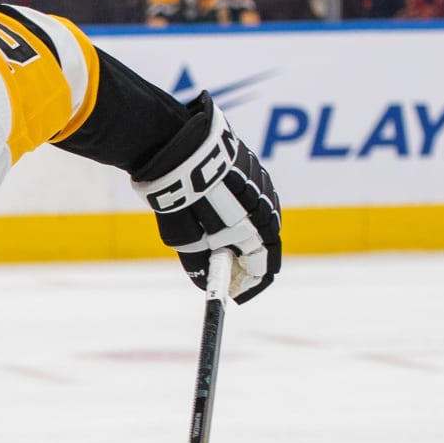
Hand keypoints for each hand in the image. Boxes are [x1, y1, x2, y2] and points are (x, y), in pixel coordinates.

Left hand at [131, 91, 281, 302]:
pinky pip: (252, 194)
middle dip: (248, 260)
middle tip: (227, 271)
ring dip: (245, 232)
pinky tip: (220, 212)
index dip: (251, 284)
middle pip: (266, 242)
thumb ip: (201, 264)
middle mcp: (266, 205)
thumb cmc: (183, 199)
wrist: (177, 148)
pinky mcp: (250, 162)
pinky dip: (241, 209)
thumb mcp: (187, 241)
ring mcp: (261, 181)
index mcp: (257, 229)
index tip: (237, 294)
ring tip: (220, 242)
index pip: (265, 267)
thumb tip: (205, 282)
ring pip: (260, 215)